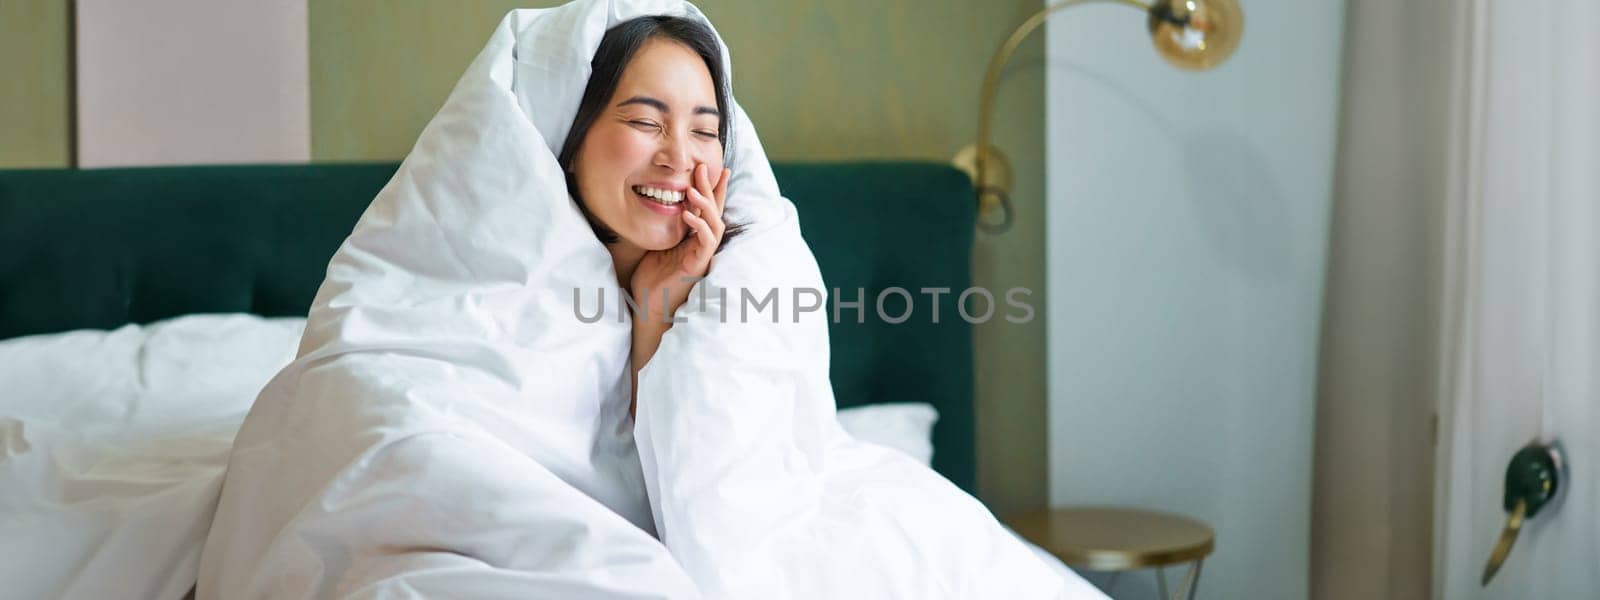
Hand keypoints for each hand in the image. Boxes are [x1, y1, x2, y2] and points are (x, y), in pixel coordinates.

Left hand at [630, 163, 729, 321]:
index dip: (712, 188)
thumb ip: (664, 224)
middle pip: (714, 211)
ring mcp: (703, 254)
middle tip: (703, 166)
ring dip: (706, 205)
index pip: (708, 208)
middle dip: (711, 187)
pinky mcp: (698, 264)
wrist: (649, 303)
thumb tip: (656, 199)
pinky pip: (705, 242)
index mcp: (694, 237)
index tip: (712, 167)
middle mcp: (703, 244)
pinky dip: (699, 226)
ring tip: (692, 189)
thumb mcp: (657, 242)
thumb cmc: (652, 275)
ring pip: (714, 224)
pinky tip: (688, 214)